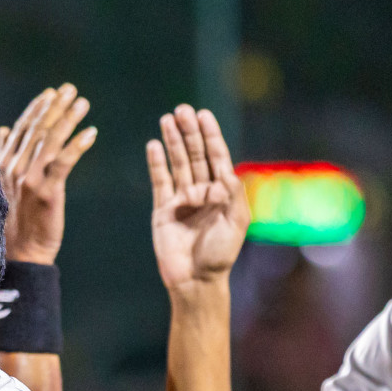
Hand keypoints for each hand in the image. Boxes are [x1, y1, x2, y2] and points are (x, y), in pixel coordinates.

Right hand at [0, 83, 96, 264]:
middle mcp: (14, 167)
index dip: (37, 108)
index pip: (23, 128)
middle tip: (70, 89)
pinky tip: (91, 133)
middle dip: (54, 107)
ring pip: (50, 141)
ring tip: (82, 103)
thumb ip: (5, 154)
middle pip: (38, 129)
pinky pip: (63, 163)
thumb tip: (5, 129)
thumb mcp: (5, 184)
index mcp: (4, 164)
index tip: (51, 93)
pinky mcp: (46, 192)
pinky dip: (77, 145)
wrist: (20, 253)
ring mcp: (29, 179)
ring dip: (67, 119)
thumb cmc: (14, 221)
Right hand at [146, 105, 249, 294]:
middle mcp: (203, 191)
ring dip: (173, 142)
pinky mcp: (163, 210)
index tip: (203, 115)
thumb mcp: (237, 222)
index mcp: (223, 192)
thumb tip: (224, 170)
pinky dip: (157, 163)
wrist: (195, 280)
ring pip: (178, 164)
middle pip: (196, 155)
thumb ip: (233, 193)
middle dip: (189, 132)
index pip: (217, 156)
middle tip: (182, 110)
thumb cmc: (221, 254)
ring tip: (167, 119)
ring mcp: (182, 199)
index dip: (211, 135)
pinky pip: (160, 182)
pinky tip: (154, 145)